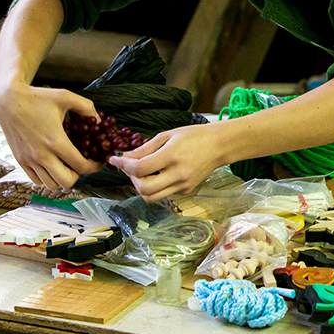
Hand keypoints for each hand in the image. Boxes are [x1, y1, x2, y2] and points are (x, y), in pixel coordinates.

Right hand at [0, 82, 102, 189]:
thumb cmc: (38, 98)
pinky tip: (52, 164)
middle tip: (81, 162)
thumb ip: (86, 107)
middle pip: (66, 182)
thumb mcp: (66, 97)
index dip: (94, 166)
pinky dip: (47, 177)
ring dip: (62, 177)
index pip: (80, 166)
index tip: (98, 161)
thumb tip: (99, 120)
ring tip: (66, 164)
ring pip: (51, 185)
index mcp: (56, 141)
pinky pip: (37, 181)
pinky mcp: (20, 161)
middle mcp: (42, 155)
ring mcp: (29, 160)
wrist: (9, 101)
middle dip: (78, 175)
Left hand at [108, 123, 226, 201]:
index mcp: (171, 156)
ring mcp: (182, 185)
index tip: (115, 159)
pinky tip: (158, 174)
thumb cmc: (193, 136)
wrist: (218, 146)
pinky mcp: (185, 191)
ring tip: (143, 173)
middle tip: (131, 167)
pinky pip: (163, 194)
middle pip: (143, 189)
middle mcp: (177, 174)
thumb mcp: (167, 135)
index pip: (139, 168)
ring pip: (151, 197)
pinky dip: (155, 186)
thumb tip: (125, 156)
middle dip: (131, 178)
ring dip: (141, 186)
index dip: (123, 164)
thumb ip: (145, 148)